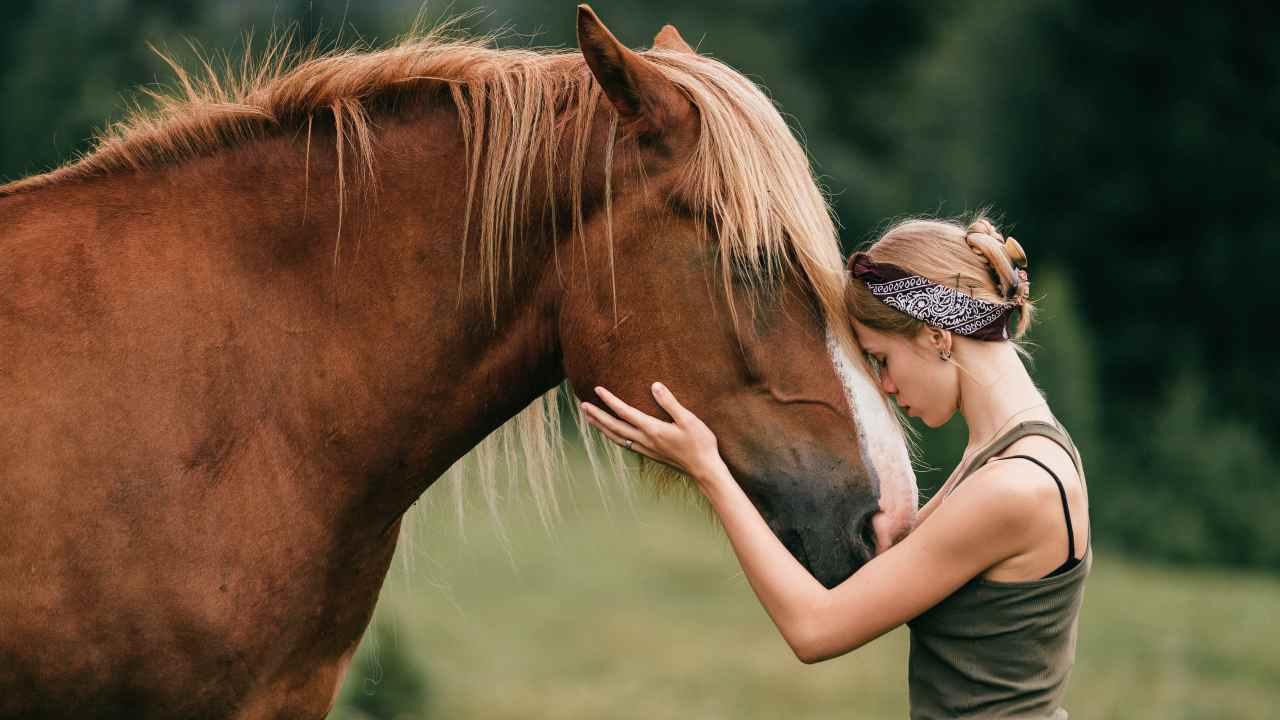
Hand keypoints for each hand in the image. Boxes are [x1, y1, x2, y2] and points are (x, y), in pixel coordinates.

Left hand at [580, 382, 723, 482]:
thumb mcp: (688, 419)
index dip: (609, 400)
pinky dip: (613, 437)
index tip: (597, 389)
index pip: (624, 412)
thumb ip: (670, 402)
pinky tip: (612, 434)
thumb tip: (654, 385)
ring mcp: (646, 449)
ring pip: (616, 438)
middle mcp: (645, 440)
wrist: (704, 470)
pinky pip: (625, 444)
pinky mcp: (650, 455)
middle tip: (583, 405)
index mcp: (652, 429)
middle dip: (597, 416)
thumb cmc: (700, 443)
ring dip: (601, 427)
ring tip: (590, 419)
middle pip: (614, 427)